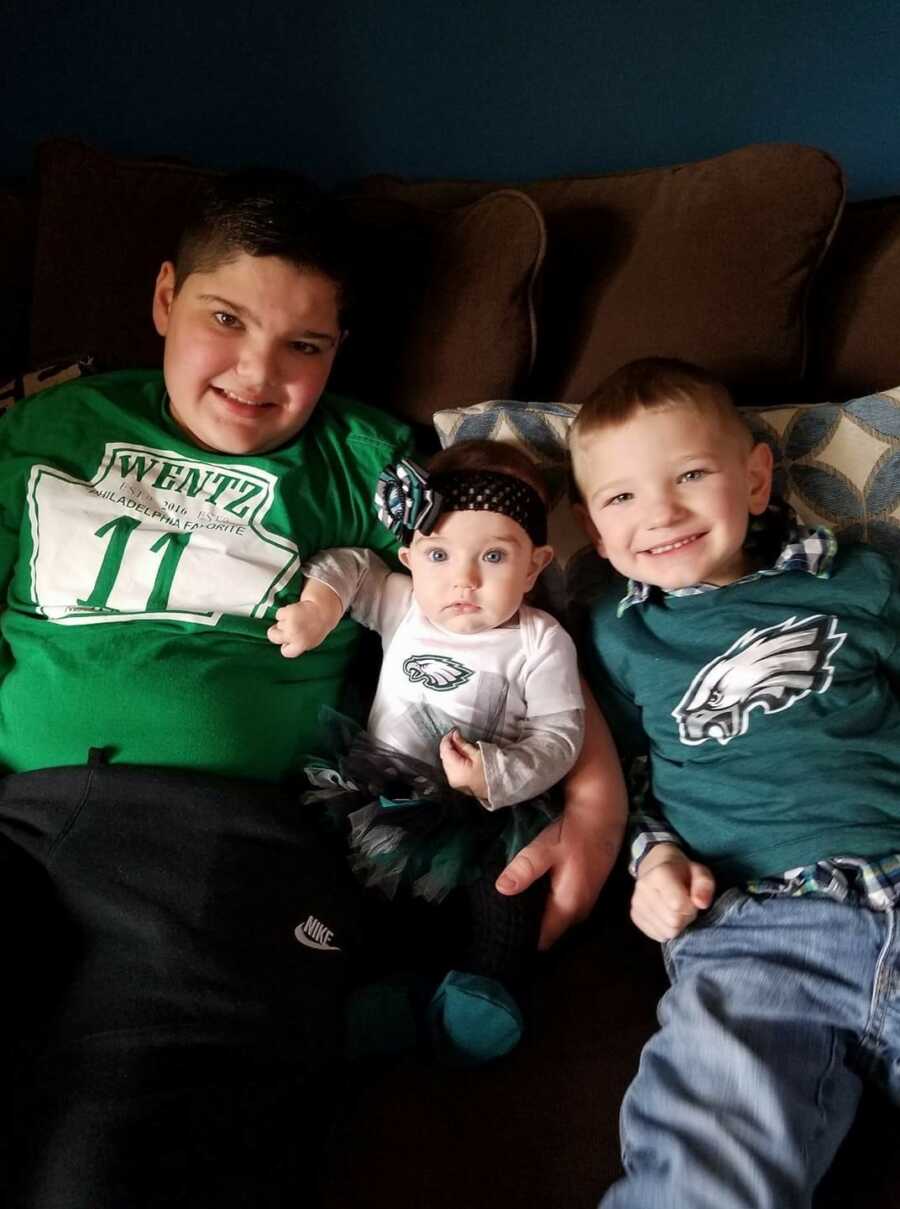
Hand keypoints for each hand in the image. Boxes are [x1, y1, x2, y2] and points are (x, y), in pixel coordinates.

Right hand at [267, 600, 332, 658]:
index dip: (285, 645)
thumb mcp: (311, 640)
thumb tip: (283, 643)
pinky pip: (279, 614)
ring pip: (278, 624)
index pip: (285, 651)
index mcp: (301, 645)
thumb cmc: (318, 625)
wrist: (324, 609)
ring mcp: (291, 624)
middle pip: (273, 637)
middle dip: (275, 632)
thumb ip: (297, 644)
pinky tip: (295, 611)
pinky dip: (285, 612)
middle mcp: (294, 636)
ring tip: (297, 618)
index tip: (288, 640)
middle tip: (280, 628)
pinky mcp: (289, 613)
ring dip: (284, 620)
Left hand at [439, 730, 488, 799]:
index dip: (447, 738)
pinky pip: (450, 769)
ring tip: (461, 746)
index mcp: (456, 770)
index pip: (445, 749)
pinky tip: (461, 756)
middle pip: (444, 756)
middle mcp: (451, 777)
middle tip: (457, 736)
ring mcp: (453, 782)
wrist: (498, 787)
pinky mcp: (456, 784)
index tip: (453, 732)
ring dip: (451, 753)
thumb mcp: (477, 754)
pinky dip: (453, 761)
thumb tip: (455, 735)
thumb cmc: (491, 772)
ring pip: (446, 762)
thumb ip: (463, 744)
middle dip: (449, 745)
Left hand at [495, 809, 621, 949]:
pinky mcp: (585, 894)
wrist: (604, 816)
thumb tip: (501, 889)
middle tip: (500, 919)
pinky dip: (547, 906)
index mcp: (568, 907)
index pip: (542, 940)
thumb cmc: (574, 833)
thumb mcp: (544, 849)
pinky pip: (562, 910)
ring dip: (537, 916)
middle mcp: (578, 912)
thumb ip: (524, 870)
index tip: (501, 935)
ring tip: (511, 908)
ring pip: (556, 921)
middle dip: (527, 928)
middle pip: (549, 932)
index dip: (522, 940)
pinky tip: (530, 895)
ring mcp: (585, 904)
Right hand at [630, 844, 714, 941]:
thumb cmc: (682, 872)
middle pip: (673, 922)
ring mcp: (636, 903)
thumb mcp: (700, 872)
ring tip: (675, 910)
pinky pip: (658, 936)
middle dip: (684, 917)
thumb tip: (701, 903)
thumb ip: (704, 885)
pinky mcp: (635, 916)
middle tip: (685, 906)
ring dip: (676, 925)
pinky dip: (666, 929)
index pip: (678, 905)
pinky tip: (666, 915)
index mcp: (659, 874)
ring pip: (666, 932)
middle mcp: (643, 888)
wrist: (656, 868)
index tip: (691, 899)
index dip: (691, 907)